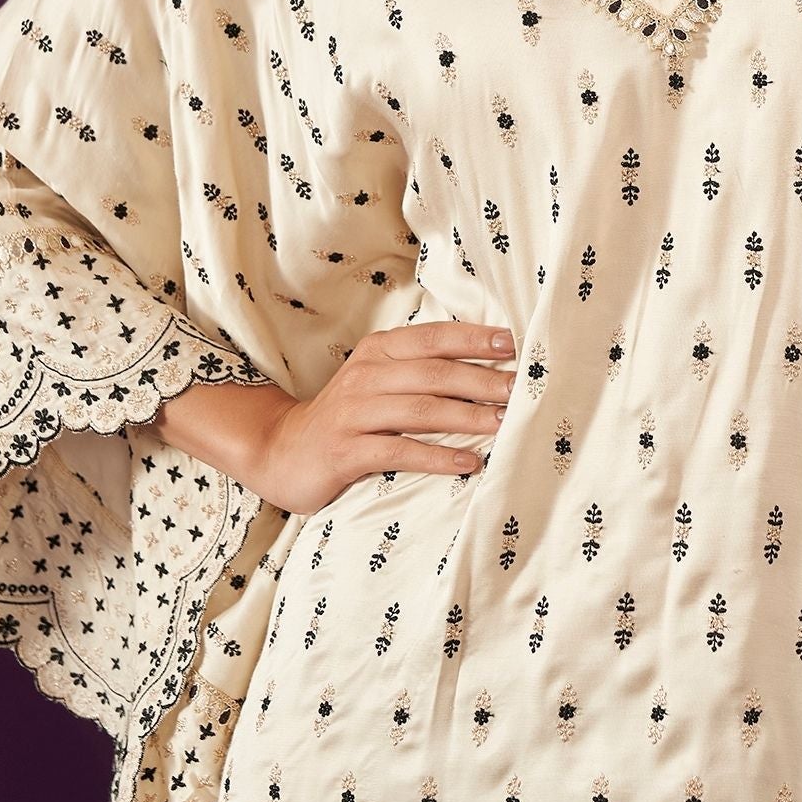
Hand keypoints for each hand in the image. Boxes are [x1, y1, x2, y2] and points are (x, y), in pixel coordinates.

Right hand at [245, 319, 515, 514]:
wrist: (281, 450)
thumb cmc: (348, 416)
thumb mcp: (379, 381)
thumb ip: (420, 370)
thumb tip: (487, 368)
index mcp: (379, 351)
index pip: (434, 338)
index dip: (474, 340)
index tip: (513, 346)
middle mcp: (367, 375)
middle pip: (434, 374)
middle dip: (482, 381)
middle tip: (520, 390)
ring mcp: (354, 413)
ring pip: (421, 411)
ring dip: (467, 417)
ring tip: (503, 425)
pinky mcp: (346, 450)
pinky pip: (400, 451)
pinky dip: (438, 457)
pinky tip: (468, 462)